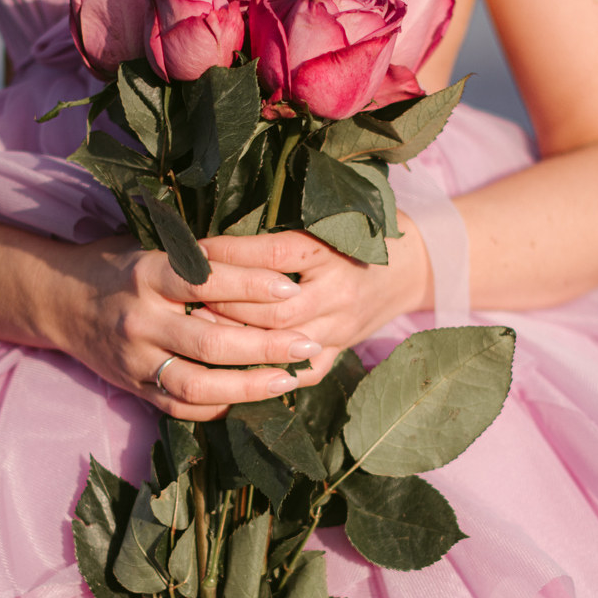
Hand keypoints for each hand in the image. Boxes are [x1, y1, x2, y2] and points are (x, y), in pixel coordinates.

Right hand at [54, 236, 327, 419]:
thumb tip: (268, 258)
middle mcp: (139, 318)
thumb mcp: (150, 246)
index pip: (206, 280)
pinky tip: (250, 399)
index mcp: (146, 272)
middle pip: (210, 340)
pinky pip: (179, 406)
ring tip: (288, 379)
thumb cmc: (118, 265)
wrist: (58, 299)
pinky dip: (218, 405)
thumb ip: (197, 258)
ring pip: (197, 383)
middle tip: (307, 344)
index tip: (292, 289)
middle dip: (266, 346)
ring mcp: (133, 359)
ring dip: (248, 385)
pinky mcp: (132, 386)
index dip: (252, 286)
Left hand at [195, 219, 430, 387]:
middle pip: (276, 308)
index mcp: (334, 252)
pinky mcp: (339, 352)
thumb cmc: (358, 234)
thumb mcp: (326, 222)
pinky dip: (266, 375)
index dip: (234, 253)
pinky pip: (301, 373)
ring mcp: (341, 328)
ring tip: (200, 333)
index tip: (196, 248)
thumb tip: (219, 234)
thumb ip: (280, 229)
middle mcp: (339, 293)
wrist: (409, 267)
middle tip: (187, 300)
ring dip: (239, 341)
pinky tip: (231, 372)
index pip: (278, 253)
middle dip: (227, 305)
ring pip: (283, 344)